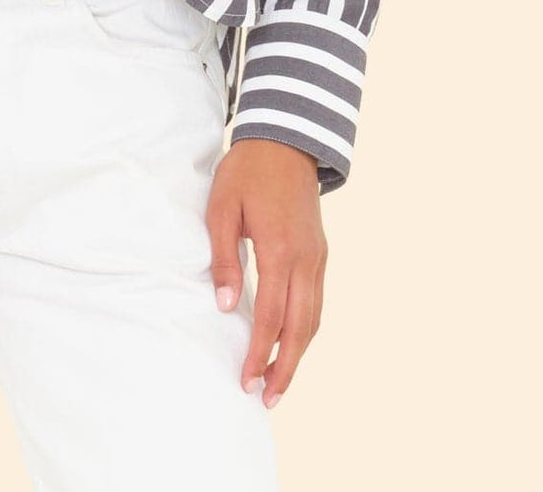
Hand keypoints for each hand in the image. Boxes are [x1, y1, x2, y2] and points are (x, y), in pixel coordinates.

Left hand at [206, 139, 326, 406]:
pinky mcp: (320, 254)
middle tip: (266, 399)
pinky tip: (291, 344)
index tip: (248, 381)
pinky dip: (306, 330)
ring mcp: (318, 257)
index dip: (260, 353)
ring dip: (298, 354)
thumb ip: (223, 257)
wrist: (286, 142)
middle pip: (300, 328)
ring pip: (313, 319)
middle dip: (285, 368)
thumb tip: (224, 305)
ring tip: (279, 383)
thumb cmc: (247, 172)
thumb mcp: (222, 207)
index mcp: (280, 249)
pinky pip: (317, 302)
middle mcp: (306, 259)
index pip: (270, 316)